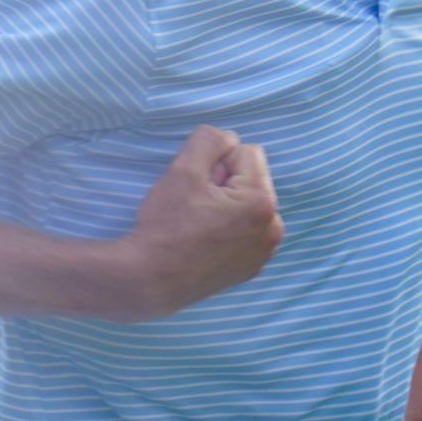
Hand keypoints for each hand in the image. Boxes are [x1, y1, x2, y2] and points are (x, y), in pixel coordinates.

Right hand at [124, 125, 283, 318]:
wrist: (149, 281)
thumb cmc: (165, 226)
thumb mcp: (183, 169)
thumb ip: (210, 140)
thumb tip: (229, 139)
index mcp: (262, 202)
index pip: (246, 152)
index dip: (216, 162)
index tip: (198, 186)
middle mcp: (272, 228)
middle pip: (250, 179)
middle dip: (225, 183)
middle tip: (195, 205)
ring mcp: (263, 252)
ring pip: (246, 204)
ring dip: (227, 205)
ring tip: (198, 224)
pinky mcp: (251, 268)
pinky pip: (244, 230)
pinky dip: (228, 229)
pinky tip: (203, 241)